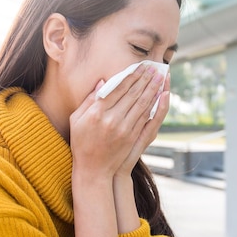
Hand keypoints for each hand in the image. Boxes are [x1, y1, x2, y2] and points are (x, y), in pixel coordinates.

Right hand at [69, 64, 165, 181]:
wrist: (93, 170)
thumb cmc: (82, 143)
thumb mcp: (76, 120)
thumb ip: (89, 100)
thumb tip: (103, 82)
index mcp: (96, 113)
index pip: (118, 89)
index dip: (130, 76)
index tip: (139, 66)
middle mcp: (112, 119)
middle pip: (133, 94)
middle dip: (145, 79)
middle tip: (154, 67)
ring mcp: (124, 129)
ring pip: (142, 104)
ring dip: (152, 88)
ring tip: (160, 77)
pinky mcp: (132, 137)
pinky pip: (145, 117)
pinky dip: (153, 104)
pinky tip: (159, 95)